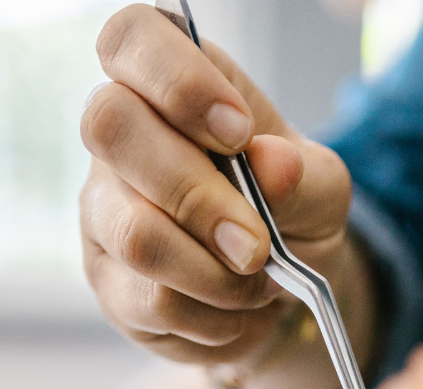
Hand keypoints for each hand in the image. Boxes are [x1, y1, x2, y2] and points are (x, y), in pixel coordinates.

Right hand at [79, 5, 365, 388]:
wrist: (281, 288)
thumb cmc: (289, 208)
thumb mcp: (319, 186)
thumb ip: (301, 173)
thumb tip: (274, 164)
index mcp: (168, 83)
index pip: (131, 38)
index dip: (178, 80)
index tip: (238, 132)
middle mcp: (119, 137)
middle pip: (110, 127)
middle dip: (198, 194)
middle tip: (257, 242)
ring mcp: (102, 209)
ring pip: (136, 233)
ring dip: (215, 273)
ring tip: (257, 283)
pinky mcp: (107, 279)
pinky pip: (152, 301)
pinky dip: (212, 316)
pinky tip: (233, 310)